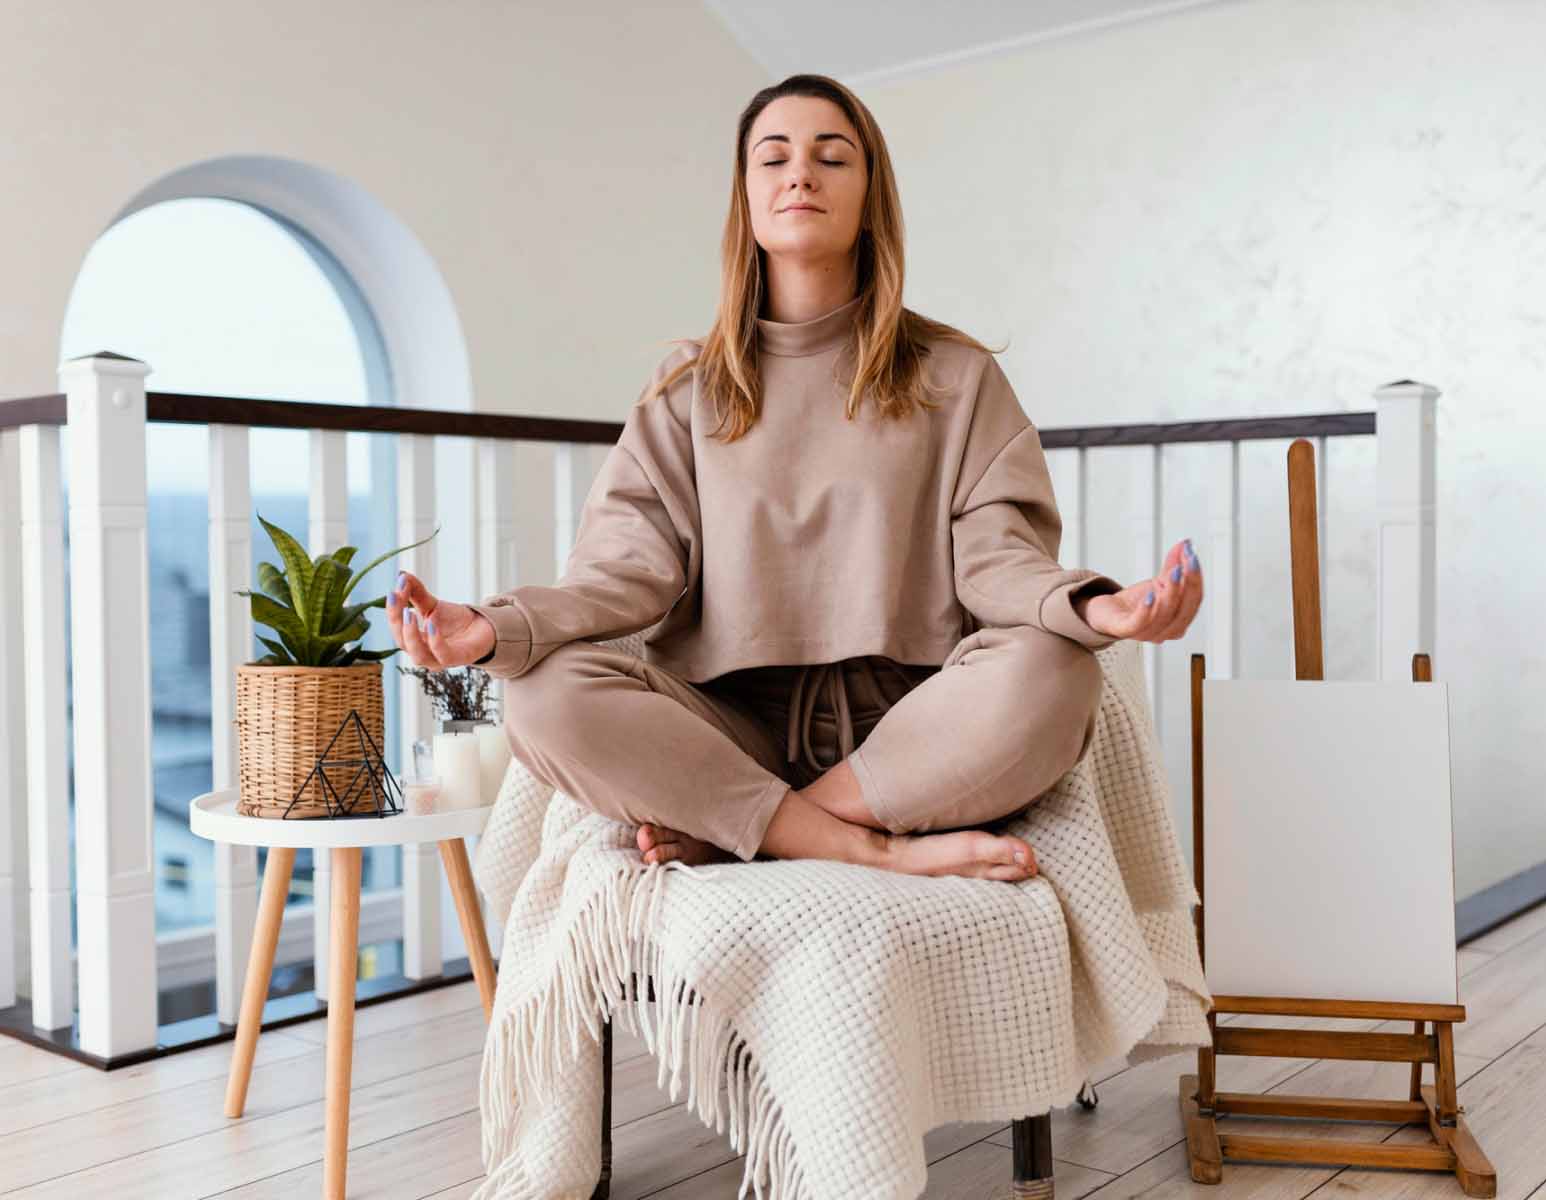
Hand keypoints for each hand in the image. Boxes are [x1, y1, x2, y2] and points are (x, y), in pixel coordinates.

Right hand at [387, 570, 497, 667]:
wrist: (482, 627)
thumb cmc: (453, 620)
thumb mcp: (432, 604)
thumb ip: (415, 591)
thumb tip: (402, 575)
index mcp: (413, 641)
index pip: (397, 628)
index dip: (392, 611)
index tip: (393, 591)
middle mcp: (423, 653)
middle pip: (403, 643)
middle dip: (397, 622)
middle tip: (398, 598)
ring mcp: (439, 659)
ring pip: (418, 656)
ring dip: (411, 635)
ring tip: (410, 614)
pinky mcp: (458, 659)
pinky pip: (443, 655)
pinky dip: (435, 641)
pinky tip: (432, 623)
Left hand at [1077, 538, 1203, 643]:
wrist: (1108, 613)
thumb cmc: (1136, 603)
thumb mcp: (1159, 582)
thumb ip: (1173, 565)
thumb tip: (1186, 545)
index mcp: (1179, 619)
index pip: (1194, 600)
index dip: (1196, 578)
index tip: (1193, 556)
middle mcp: (1167, 630)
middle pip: (1184, 608)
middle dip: (1188, 583)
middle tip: (1188, 561)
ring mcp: (1148, 632)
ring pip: (1165, 614)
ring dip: (1172, 592)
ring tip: (1174, 572)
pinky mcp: (1126, 630)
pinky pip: (1140, 622)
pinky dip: (1147, 609)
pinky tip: (1151, 595)